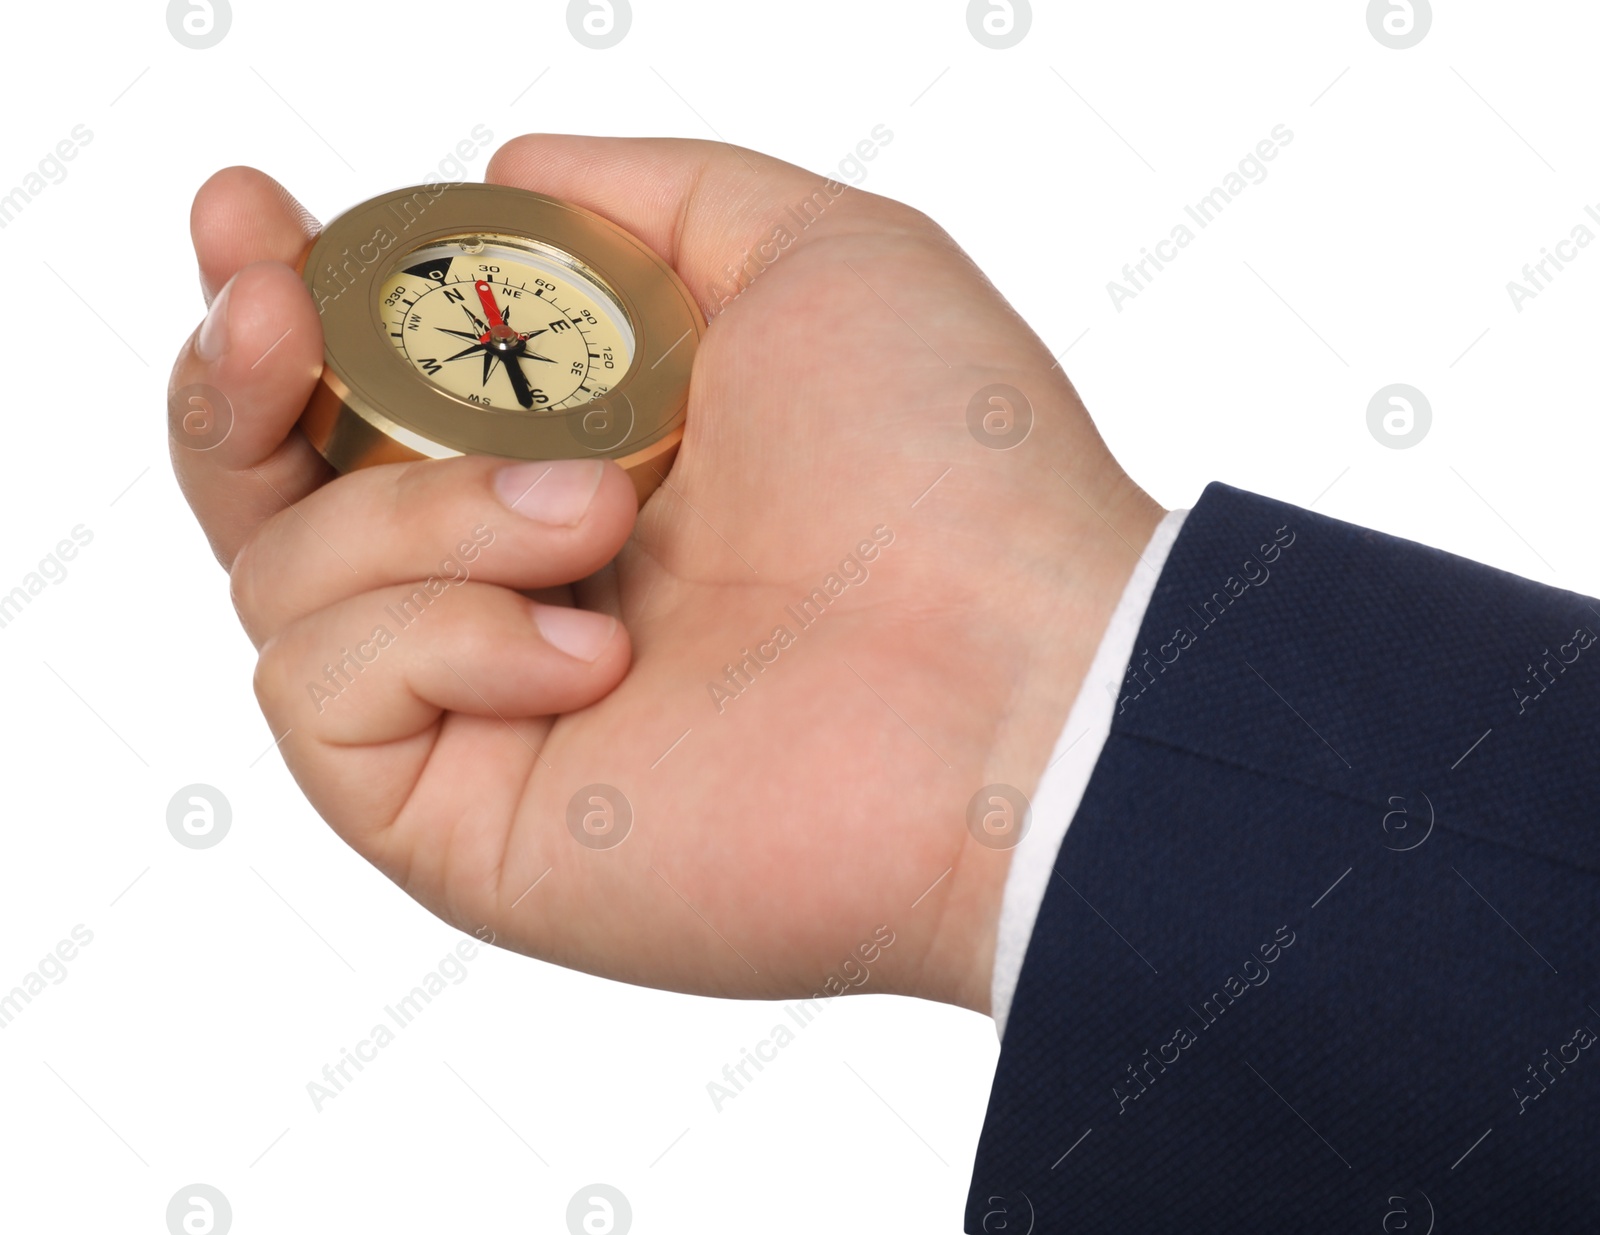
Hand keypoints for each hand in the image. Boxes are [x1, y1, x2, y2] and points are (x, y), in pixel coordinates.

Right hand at [167, 137, 1162, 1012]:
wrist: (1019, 691)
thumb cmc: (952, 470)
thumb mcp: (813, 256)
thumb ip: (653, 200)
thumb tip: (506, 176)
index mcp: (575, 462)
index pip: (368, 387)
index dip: (287, 299)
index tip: (253, 218)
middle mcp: (510, 585)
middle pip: (269, 493)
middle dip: (232, 378)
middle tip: (266, 303)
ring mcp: (482, 708)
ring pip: (286, 575)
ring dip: (423, 511)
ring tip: (594, 515)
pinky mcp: (466, 825)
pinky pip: (327, 696)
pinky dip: (441, 637)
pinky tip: (594, 656)